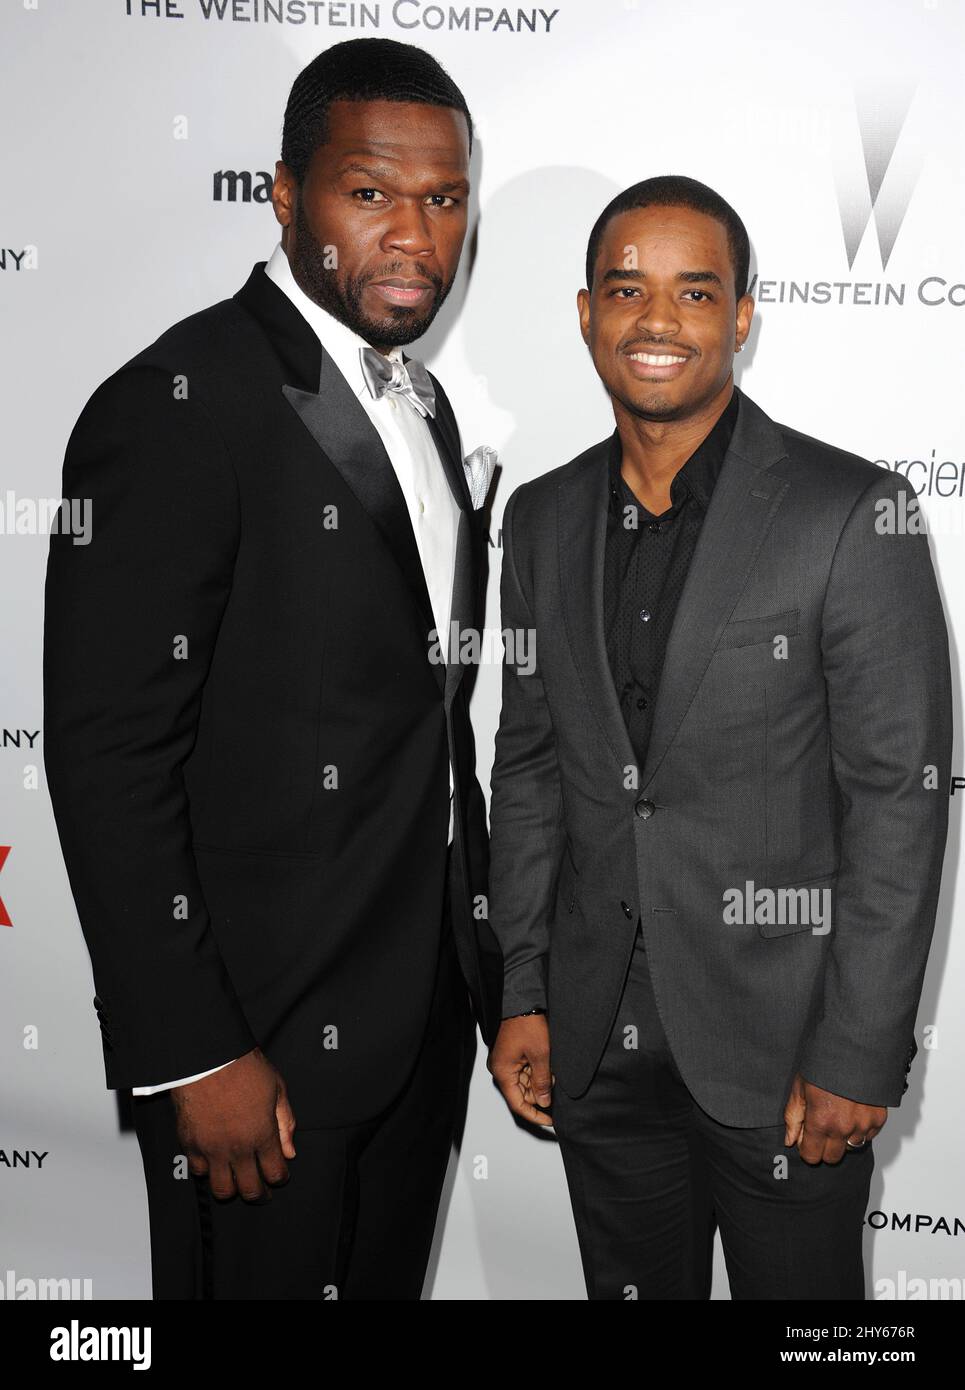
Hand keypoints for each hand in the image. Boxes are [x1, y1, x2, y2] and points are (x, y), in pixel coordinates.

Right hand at [171, 1047, 296, 1199]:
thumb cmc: (245, 1068)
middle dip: (260, 1195)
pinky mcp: (190, 1144)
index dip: (281, 1179)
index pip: (275, 1174)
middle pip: (250, 1191)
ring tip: (237, 1182)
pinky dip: (207, 1170)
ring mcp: (212, 1149)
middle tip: (262, 1192)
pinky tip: (214, 1162)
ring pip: (221, 1190)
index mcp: (262, 1135)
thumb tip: (290, 1152)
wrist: (208, 1057)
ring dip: (232, 1189)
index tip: (280, 1176)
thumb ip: (285, 1123)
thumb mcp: (277, 1090)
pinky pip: (198, 1171)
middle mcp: (237, 1149)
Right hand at [489, 1015, 553, 1125]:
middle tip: (555, 1084)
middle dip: (540, 1092)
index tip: (550, 1121)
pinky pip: (524, 1071)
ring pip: (525, 1082)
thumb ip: (541, 1082)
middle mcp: (501, 1069)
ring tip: (551, 1068)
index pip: (518, 1104)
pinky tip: (547, 1063)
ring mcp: (505, 1062)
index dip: (535, 1115)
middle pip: (522, 1093)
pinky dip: (537, 1071)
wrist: (521, 1001)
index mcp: (503, 1072)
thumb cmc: (526, 1024)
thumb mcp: (541, 1055)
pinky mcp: (511, 1055)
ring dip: (539, 1080)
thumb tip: (544, 1102)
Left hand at [783, 1072, 886, 1163]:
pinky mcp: (879, 1118)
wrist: (852, 1048)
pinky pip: (868, 1136)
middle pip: (832, 1158)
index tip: (807, 1138)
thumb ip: (793, 1118)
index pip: (812, 1156)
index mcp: (820, 1121)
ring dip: (843, 1137)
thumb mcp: (800, 1088)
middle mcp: (843, 1127)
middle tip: (822, 1126)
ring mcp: (863, 1124)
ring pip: (850, 1147)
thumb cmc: (824, 1064)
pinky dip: (860, 1129)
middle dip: (824, 1147)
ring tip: (839, 1114)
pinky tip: (853, 1111)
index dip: (806, 1148)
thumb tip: (790, 1140)